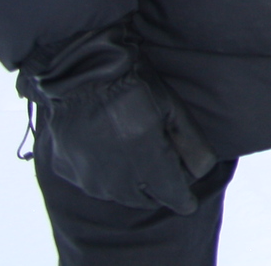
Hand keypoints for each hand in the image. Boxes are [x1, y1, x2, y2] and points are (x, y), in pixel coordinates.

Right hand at [22, 26, 216, 213]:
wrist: (82, 72)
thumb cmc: (134, 86)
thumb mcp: (173, 109)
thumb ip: (191, 144)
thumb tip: (202, 171)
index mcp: (147, 162)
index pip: (172, 196)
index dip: (183, 198)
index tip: (188, 199)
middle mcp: (116, 179)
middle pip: (147, 199)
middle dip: (159, 188)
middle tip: (163, 164)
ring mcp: (88, 177)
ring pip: (119, 194)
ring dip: (132, 183)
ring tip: (135, 153)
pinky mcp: (67, 170)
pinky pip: (93, 183)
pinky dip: (105, 174)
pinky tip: (108, 149)